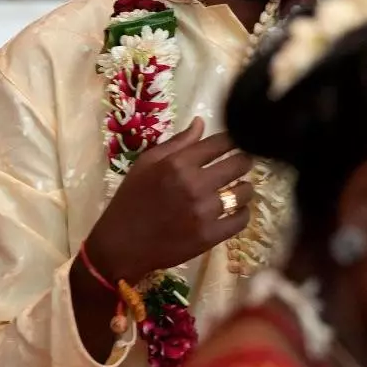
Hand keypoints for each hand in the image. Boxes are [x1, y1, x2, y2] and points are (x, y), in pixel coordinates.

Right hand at [83, 117, 252, 285]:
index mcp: (178, 163)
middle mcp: (194, 184)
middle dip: (243, 161)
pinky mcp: (210, 236)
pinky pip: (241, 220)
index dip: (234, 140)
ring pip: (244, 192)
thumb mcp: (146, 164)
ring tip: (239, 189)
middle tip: (241, 165)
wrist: (121, 244)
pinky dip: (242, 213)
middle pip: (239, 164)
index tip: (236, 144)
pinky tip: (236, 211)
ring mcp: (204, 211)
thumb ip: (176, 142)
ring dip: (245, 188)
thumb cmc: (130, 200)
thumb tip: (201, 123)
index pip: (221, 143)